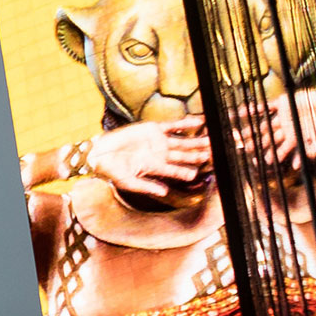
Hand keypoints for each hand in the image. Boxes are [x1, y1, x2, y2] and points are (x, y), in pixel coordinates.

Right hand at [85, 118, 214, 203]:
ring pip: (183, 142)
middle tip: (216, 154)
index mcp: (155, 169)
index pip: (176, 171)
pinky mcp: (153, 129)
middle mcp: (161, 155)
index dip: (187, 171)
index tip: (198, 174)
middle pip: (185, 156)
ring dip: (197, 141)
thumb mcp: (128, 182)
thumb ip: (147, 187)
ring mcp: (159, 142)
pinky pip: (173, 126)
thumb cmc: (111, 171)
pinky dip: (185, 124)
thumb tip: (164, 193)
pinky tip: (199, 122)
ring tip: (213, 139)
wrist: (98, 153)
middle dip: (200, 155)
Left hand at [239, 85, 315, 169]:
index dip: (271, 156)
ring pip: (265, 124)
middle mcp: (288, 128)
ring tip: (240, 135)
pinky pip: (267, 106)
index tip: (260, 163)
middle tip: (244, 149)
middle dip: (257, 145)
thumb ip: (311, 152)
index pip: (280, 151)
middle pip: (268, 139)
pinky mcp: (286, 102)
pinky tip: (243, 113)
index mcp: (296, 139)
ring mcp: (285, 115)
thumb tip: (296, 166)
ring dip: (253, 130)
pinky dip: (256, 109)